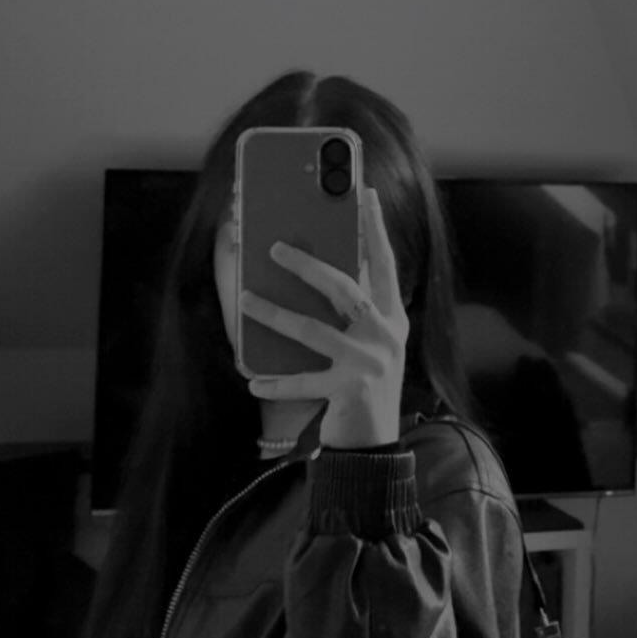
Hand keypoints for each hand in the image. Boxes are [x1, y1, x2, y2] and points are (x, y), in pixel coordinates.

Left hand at [240, 186, 408, 449]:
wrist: (374, 443)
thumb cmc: (363, 384)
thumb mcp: (366, 341)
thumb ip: (353, 309)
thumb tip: (311, 267)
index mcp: (392, 317)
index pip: (385, 264)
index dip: (375, 229)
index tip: (364, 194)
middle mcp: (386, 336)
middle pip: (345, 289)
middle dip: (308, 265)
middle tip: (274, 248)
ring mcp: (369, 365)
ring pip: (315, 331)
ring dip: (275, 314)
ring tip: (244, 301)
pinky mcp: (349, 392)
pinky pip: (304, 382)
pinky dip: (276, 382)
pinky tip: (252, 379)